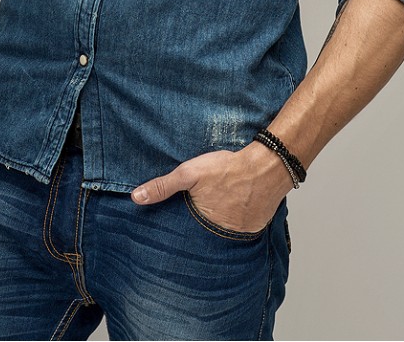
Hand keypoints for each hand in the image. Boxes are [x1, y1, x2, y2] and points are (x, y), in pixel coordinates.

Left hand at [131, 143, 290, 233]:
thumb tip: (136, 197)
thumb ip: (164, 186)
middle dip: (199, 228)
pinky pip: (240, 230)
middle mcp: (220, 236)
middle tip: (201, 214)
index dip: (181, 230)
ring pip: (222, 234)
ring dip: (218, 225)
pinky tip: (234, 208)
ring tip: (218, 210)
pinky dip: (236, 222)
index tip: (176, 228)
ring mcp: (239, 234)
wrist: (267, 166)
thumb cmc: (228, 168)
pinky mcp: (254, 229)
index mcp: (201, 225)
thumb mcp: (190, 173)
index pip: (184, 236)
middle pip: (204, 235)